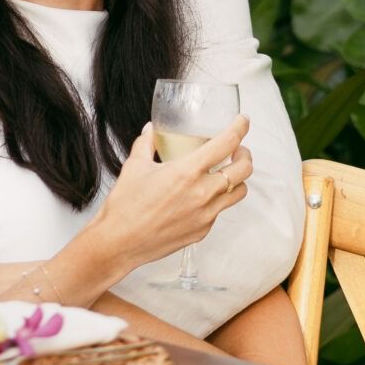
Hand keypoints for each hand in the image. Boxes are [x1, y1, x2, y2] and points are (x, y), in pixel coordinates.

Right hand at [94, 119, 251, 271]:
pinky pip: (220, 211)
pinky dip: (217, 199)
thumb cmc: (125, 205)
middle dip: (245, 154)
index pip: (226, 143)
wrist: (119, 243)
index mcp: (187, 171)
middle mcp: (202, 193)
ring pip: (238, 192)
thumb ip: (146, 143)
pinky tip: (202, 195)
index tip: (242, 121)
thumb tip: (151, 129)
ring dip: (237, 179)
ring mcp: (206, 215)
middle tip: (237, 149)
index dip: (240, 128)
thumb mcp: (135, 166)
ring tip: (225, 172)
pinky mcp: (202, 231)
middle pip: (243, 170)